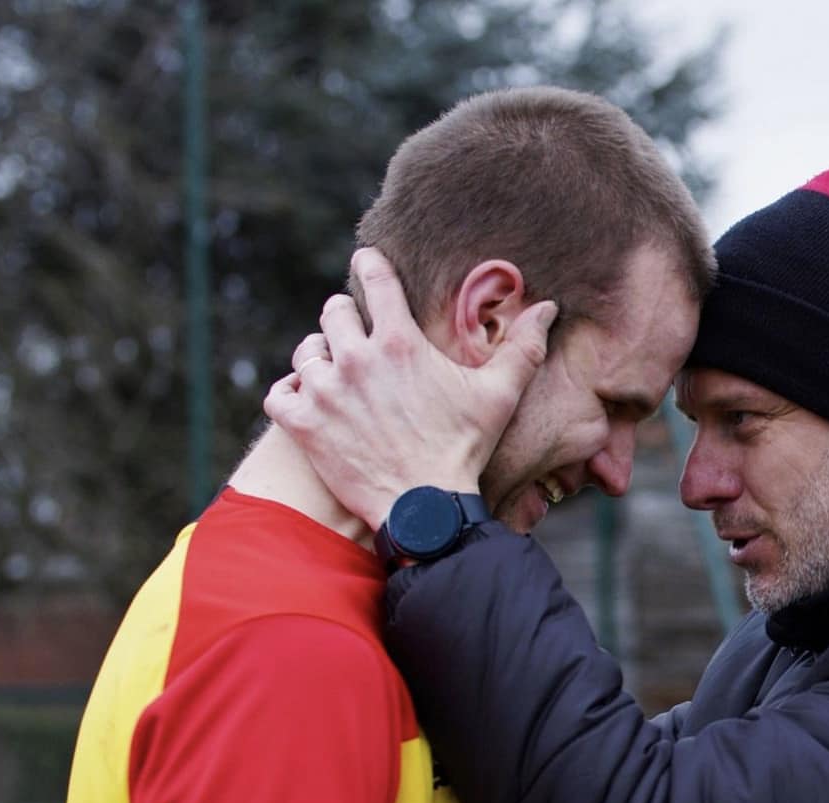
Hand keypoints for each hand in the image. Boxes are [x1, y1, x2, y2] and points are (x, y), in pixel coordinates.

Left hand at [264, 247, 557, 529]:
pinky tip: (308, 403)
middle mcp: (357, 358)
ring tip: (336, 377)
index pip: (374, 278)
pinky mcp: (304, 426)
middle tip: (358, 340)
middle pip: (333, 312)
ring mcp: (326, 392)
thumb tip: (549, 308)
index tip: (367, 265)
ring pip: (305, 352)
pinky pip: (279, 394)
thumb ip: (522, 348)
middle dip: (345, 321)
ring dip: (319, 359)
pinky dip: (290, 395)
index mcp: (400, 342)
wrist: (426, 510)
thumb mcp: (498, 397)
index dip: (370, 266)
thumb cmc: (462, 451)